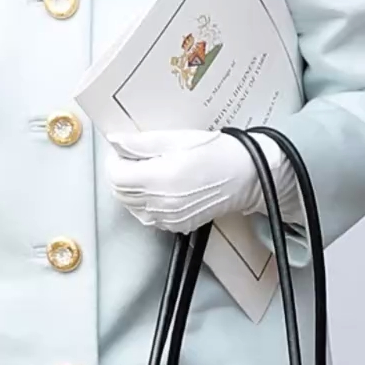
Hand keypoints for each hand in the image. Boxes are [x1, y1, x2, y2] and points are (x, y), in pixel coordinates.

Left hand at [105, 130, 278, 233]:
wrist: (249, 176)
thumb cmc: (220, 153)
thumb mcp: (180, 139)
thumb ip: (143, 142)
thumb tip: (116, 141)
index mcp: (161, 178)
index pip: (116, 176)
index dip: (115, 161)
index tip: (124, 151)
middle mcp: (162, 203)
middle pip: (120, 193)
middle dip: (122, 174)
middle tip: (137, 158)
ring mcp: (169, 218)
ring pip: (132, 207)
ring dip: (133, 190)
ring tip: (152, 172)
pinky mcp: (177, 225)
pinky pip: (149, 217)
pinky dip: (147, 203)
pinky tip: (163, 188)